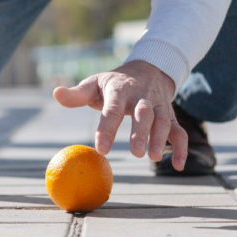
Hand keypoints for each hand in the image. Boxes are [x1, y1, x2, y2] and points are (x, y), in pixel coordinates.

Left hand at [53, 61, 187, 170]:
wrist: (147, 70)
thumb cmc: (114, 83)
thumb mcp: (94, 84)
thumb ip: (76, 94)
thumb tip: (56, 93)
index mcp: (119, 90)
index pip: (112, 109)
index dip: (107, 128)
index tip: (101, 148)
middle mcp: (141, 98)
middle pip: (144, 113)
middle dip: (141, 132)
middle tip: (135, 153)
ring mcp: (158, 106)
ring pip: (163, 121)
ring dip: (161, 139)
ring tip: (154, 158)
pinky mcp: (170, 116)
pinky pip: (179, 131)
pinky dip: (181, 147)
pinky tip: (178, 166)